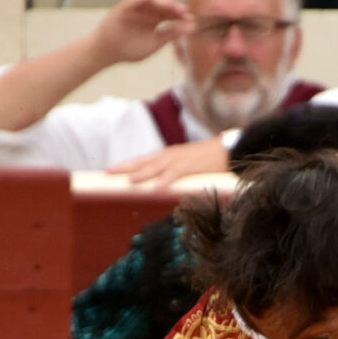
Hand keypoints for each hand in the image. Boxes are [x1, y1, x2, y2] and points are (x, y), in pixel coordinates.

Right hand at [92, 0, 192, 65]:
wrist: (108, 52)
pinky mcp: (125, 7)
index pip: (172, 15)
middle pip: (165, 6)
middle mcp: (147, 12)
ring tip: (174, 6)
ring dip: (164, 1)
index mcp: (155, 21)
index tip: (192, 21)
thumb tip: (191, 28)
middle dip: (176, 8)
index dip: (182, 17)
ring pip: (153, 0)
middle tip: (186, 12)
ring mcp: (137, 8)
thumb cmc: (130, 49)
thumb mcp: (155, 43)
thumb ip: (171, 35)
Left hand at [112, 138, 231, 185]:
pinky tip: (156, 189)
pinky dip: (165, 181)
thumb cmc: (210, 160)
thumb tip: (164, 187)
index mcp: (169, 156)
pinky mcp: (191, 166)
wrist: (229, 149)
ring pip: (156, 167)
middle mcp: (170, 155)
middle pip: (144, 161)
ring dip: (142, 174)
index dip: (128, 164)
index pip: (144, 160)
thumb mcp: (189, 165)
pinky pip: (175, 174)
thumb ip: (176, 174)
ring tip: (128, 181)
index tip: (111, 170)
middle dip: (126, 166)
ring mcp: (180, 159)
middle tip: (108, 172)